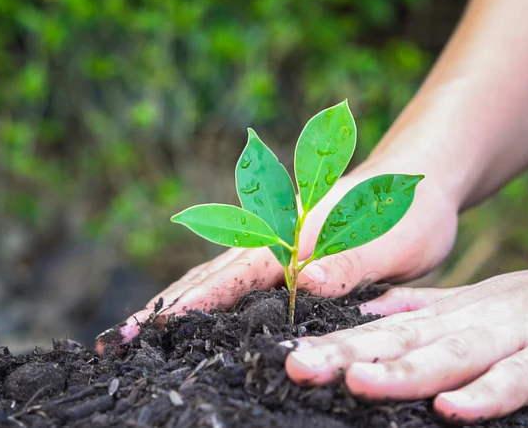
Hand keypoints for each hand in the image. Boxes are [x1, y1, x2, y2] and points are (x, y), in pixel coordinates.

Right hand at [96, 163, 459, 353]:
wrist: (416, 183)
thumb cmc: (406, 212)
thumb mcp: (394, 240)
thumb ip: (354, 259)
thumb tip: (308, 281)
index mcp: (292, 236)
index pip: (230, 278)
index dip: (186, 308)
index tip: (140, 331)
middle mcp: (273, 240)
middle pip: (205, 277)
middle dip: (160, 310)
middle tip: (112, 344)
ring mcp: (274, 247)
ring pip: (213, 279)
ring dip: (172, 307)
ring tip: (131, 336)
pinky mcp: (283, 257)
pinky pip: (235, 283)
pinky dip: (204, 302)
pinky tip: (191, 322)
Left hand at [283, 236, 527, 421]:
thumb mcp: (478, 301)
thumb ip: (424, 308)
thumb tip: (369, 313)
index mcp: (453, 314)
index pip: (383, 330)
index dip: (333, 344)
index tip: (284, 357)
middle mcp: (475, 321)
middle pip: (404, 341)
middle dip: (347, 357)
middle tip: (295, 368)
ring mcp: (516, 337)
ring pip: (452, 355)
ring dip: (404, 371)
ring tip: (358, 384)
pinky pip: (519, 379)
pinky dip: (487, 394)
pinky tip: (454, 409)